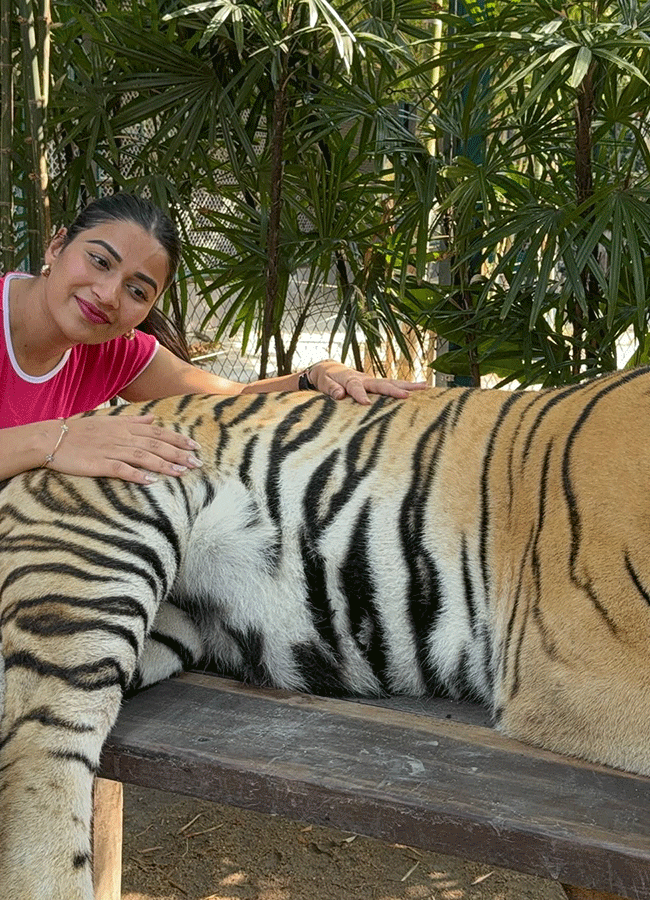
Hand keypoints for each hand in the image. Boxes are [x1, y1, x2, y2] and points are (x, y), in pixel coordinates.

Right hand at [43, 414, 202, 483]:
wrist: (52, 438)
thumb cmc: (81, 431)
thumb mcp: (109, 421)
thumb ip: (133, 421)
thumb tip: (152, 418)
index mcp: (125, 427)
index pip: (157, 432)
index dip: (177, 439)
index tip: (194, 446)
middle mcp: (121, 437)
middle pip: (155, 445)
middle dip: (178, 454)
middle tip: (196, 462)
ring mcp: (110, 450)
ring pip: (143, 457)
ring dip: (164, 465)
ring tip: (181, 472)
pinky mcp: (99, 463)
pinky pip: (121, 469)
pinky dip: (137, 475)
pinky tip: (152, 481)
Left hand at [307, 360, 427, 404]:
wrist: (330, 369)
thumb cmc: (326, 378)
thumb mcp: (324, 383)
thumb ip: (331, 389)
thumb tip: (339, 394)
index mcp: (349, 379)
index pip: (355, 387)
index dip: (360, 395)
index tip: (366, 403)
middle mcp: (364, 378)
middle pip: (381, 383)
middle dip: (394, 390)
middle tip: (407, 395)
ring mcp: (373, 380)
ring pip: (392, 382)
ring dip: (408, 385)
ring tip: (425, 387)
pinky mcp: (377, 384)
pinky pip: (393, 384)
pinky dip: (407, 386)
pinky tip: (423, 388)